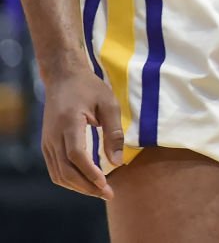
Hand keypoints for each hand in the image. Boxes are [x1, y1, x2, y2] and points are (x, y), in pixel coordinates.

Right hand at [39, 69, 121, 198]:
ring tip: (99, 192)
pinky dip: (69, 180)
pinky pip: (55, 169)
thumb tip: (117, 162)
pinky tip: (85, 183)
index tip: (105, 184)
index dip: (89, 172)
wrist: (63, 78)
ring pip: (58, 174)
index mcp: (68, 123)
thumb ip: (113, 132)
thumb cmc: (89, 88)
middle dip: (87, 186)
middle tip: (108, 194)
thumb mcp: (109, 104)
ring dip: (78, 187)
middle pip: (65, 170)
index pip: (75, 155)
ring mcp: (47, 142)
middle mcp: (53, 136)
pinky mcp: (46, 145)